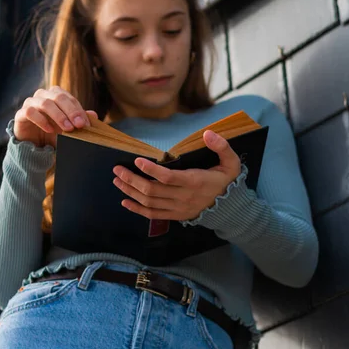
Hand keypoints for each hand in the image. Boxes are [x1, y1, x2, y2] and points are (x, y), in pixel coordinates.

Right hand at [13, 86, 96, 147]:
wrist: (33, 143)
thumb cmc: (53, 132)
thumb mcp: (68, 127)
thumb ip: (79, 120)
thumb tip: (94, 115)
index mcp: (56, 95)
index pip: (70, 99)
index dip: (79, 110)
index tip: (86, 124)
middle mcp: (43, 95)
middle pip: (59, 97)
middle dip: (71, 111)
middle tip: (80, 125)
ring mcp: (31, 102)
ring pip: (45, 103)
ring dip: (59, 116)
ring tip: (68, 129)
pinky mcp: (21, 113)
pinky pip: (30, 112)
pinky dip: (41, 120)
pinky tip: (50, 130)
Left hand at [112, 130, 241, 221]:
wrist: (230, 208)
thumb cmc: (226, 181)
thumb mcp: (231, 162)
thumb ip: (221, 147)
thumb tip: (208, 133)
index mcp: (195, 182)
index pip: (168, 177)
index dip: (151, 170)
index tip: (137, 161)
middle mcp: (184, 197)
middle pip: (152, 190)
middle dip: (132, 179)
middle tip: (117, 169)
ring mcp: (178, 208)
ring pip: (149, 202)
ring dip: (131, 191)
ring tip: (117, 180)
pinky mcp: (175, 216)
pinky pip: (152, 214)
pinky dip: (137, 209)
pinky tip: (125, 201)